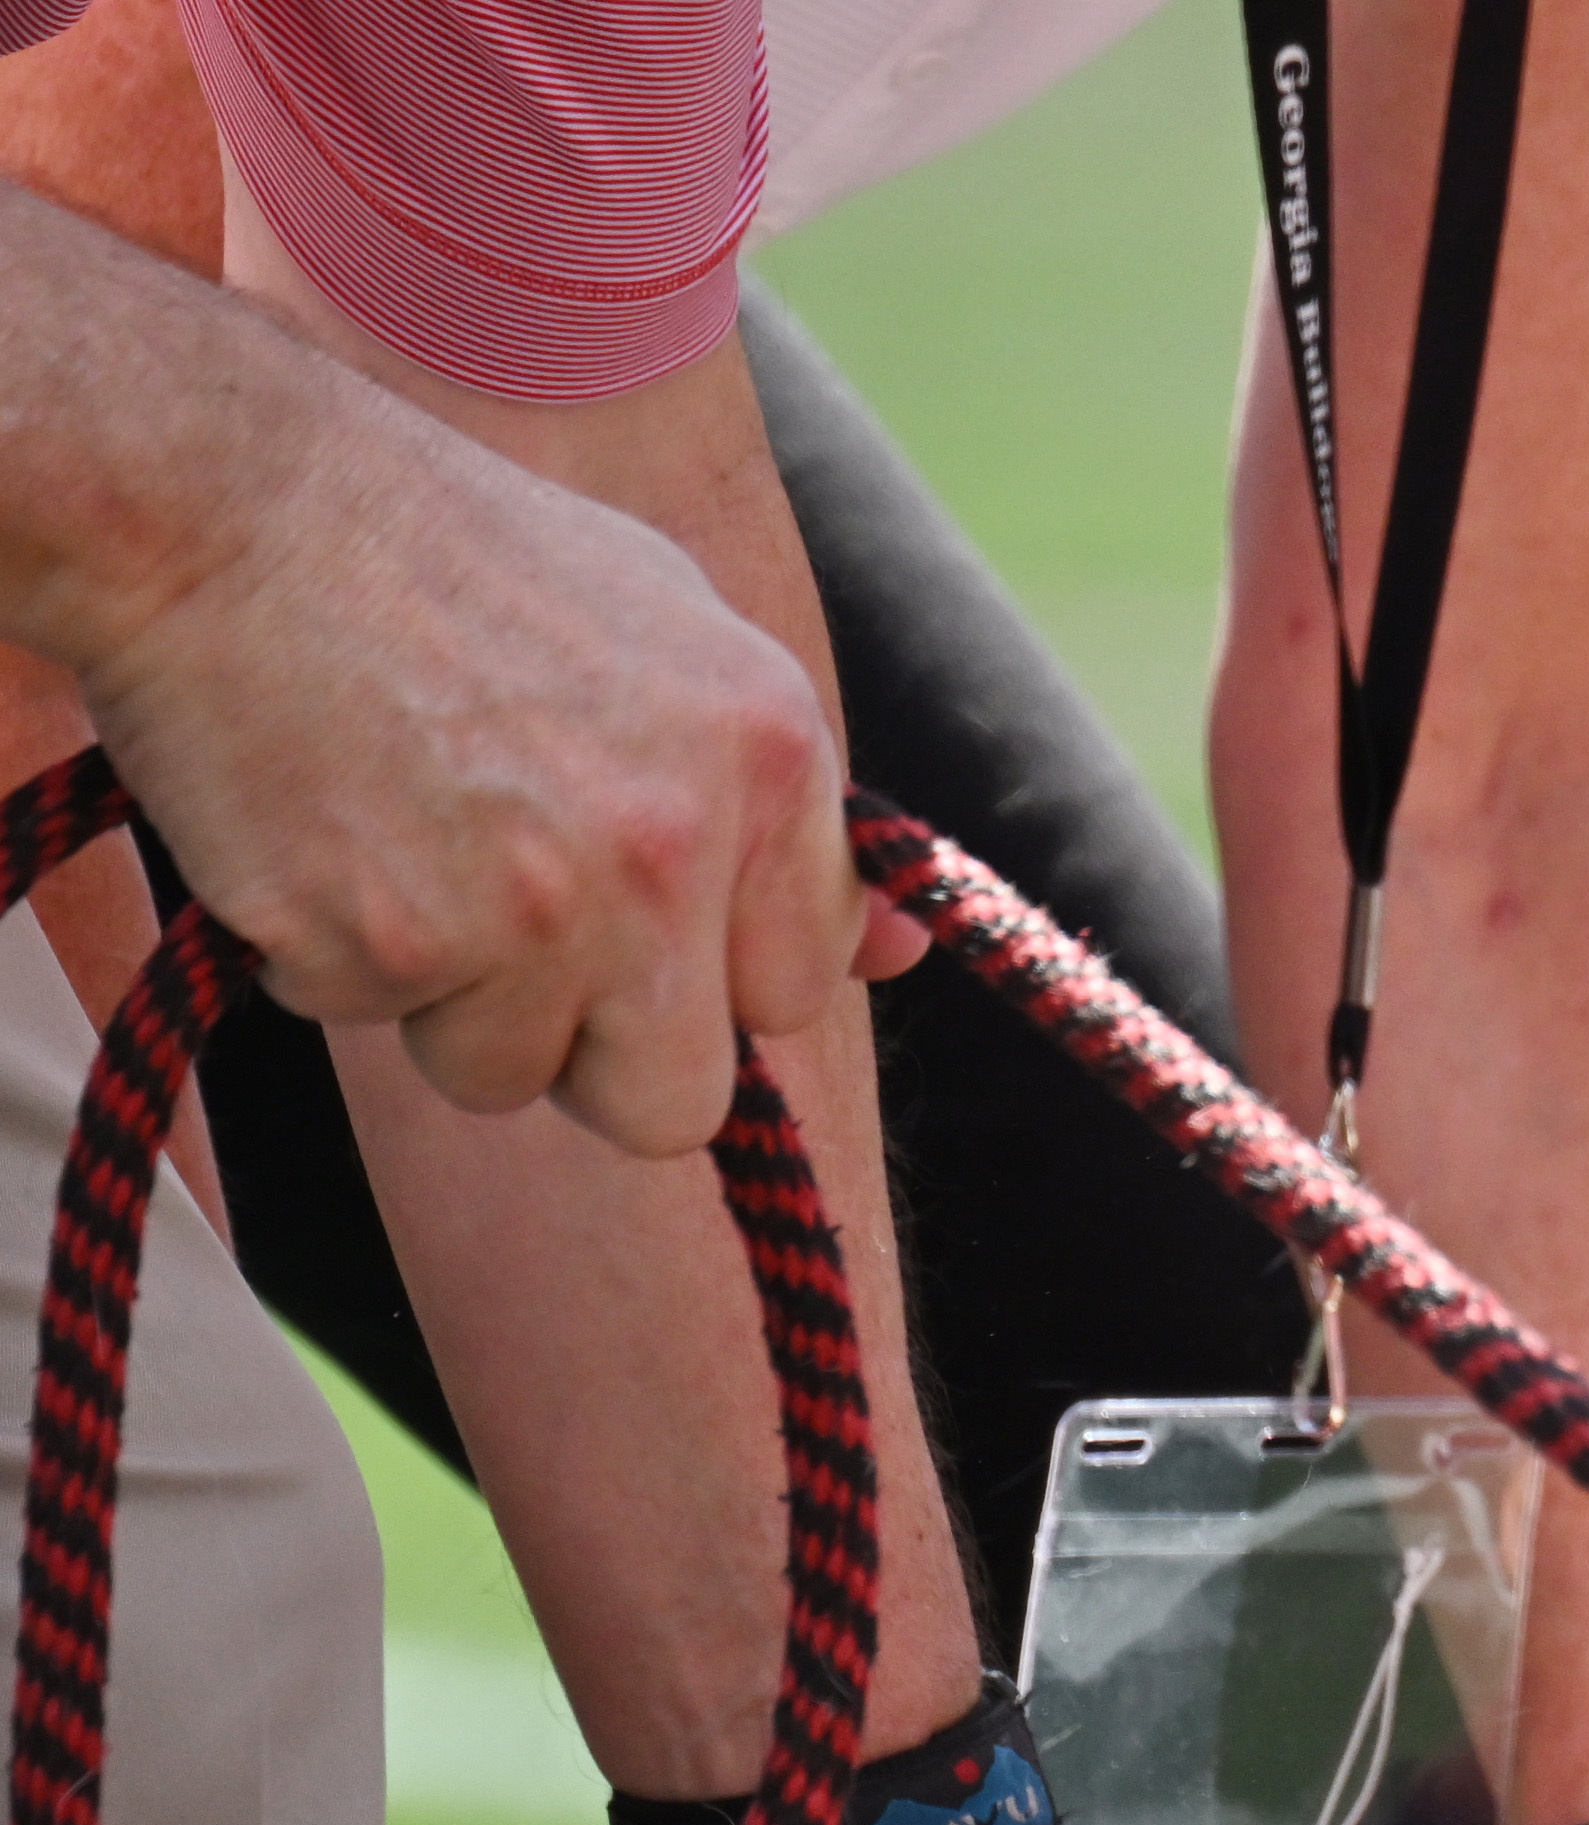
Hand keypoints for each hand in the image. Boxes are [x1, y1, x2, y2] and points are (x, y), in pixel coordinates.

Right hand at [60, 318, 890, 1153]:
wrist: (214, 488)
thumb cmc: (438, 551)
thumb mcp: (667, 622)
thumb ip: (782, 799)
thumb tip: (905, 956)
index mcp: (770, 758)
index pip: (790, 994)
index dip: (698, 978)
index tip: (624, 919)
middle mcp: (676, 846)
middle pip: (672, 1103)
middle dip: (586, 1050)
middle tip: (499, 931)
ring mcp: (536, 909)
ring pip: (510, 1076)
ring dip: (442, 1000)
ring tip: (390, 839)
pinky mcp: (388, 943)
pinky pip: (366, 1021)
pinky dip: (323, 955)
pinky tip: (307, 824)